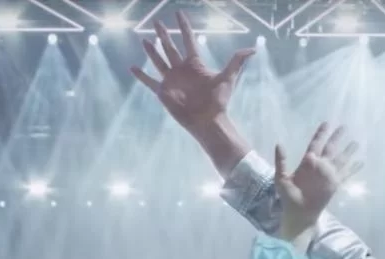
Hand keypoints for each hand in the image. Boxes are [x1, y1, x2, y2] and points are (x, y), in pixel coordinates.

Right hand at [131, 11, 254, 132]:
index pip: (188, 40)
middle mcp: (181, 69)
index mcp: (195, 64)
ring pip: (159, 60)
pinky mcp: (163, 92)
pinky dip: (141, 75)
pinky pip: (149, 81)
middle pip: (170, 47)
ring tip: (144, 39)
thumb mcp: (228, 78)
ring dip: (151, 50)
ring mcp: (171, 80)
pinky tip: (132, 67)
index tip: (178, 13)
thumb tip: (252, 49)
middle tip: (157, 22)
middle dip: (164, 34)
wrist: (207, 120)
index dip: (184, 26)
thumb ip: (236, 62)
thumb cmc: (218, 101)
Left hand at [274, 123, 363, 239]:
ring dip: (348, 151)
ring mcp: (329, 174)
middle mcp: (320, 166)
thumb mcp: (281, 178)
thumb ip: (281, 161)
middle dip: (337, 137)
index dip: (321, 134)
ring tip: (356, 142)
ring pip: (341, 159)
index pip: (316, 144)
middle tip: (344, 126)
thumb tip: (279, 143)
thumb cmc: (288, 196)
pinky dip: (355, 168)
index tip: (326, 123)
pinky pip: (347, 173)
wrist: (299, 212)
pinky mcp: (335, 184)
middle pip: (331, 148)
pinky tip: (362, 161)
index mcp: (308, 162)